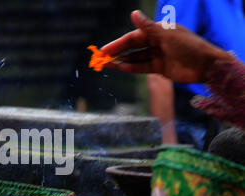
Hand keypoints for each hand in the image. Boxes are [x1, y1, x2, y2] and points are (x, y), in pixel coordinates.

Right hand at [102, 11, 235, 82]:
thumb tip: (133, 14)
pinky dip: (133, 68)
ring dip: (122, 62)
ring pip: (136, 58)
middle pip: (133, 48)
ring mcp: (158, 55)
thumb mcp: (167, 35)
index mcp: (158, 31)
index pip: (134, 37)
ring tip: (108, 65)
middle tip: (102, 59)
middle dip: (117, 53)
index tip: (105, 50)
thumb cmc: (189, 46)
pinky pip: (143, 67)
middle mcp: (157, 42)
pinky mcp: (161, 68)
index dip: (118, 43)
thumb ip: (148, 27)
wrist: (207, 66)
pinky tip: (122, 68)